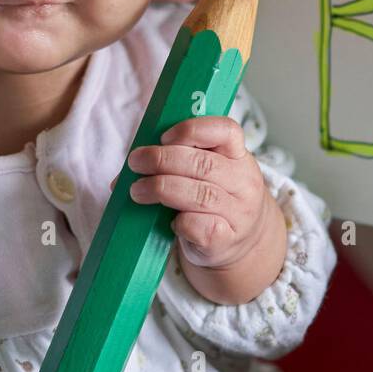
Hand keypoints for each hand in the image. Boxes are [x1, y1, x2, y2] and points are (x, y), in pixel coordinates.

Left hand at [124, 116, 275, 270]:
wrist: (237, 241)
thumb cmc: (212, 201)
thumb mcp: (205, 174)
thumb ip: (176, 161)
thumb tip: (129, 168)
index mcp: (238, 155)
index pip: (226, 131)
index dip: (192, 130)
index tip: (164, 137)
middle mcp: (244, 182)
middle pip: (205, 164)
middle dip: (163, 160)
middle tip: (137, 162)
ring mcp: (238, 212)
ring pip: (201, 195)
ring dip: (162, 189)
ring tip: (138, 190)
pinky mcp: (226, 239)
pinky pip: (199, 226)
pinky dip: (179, 222)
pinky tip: (169, 222)